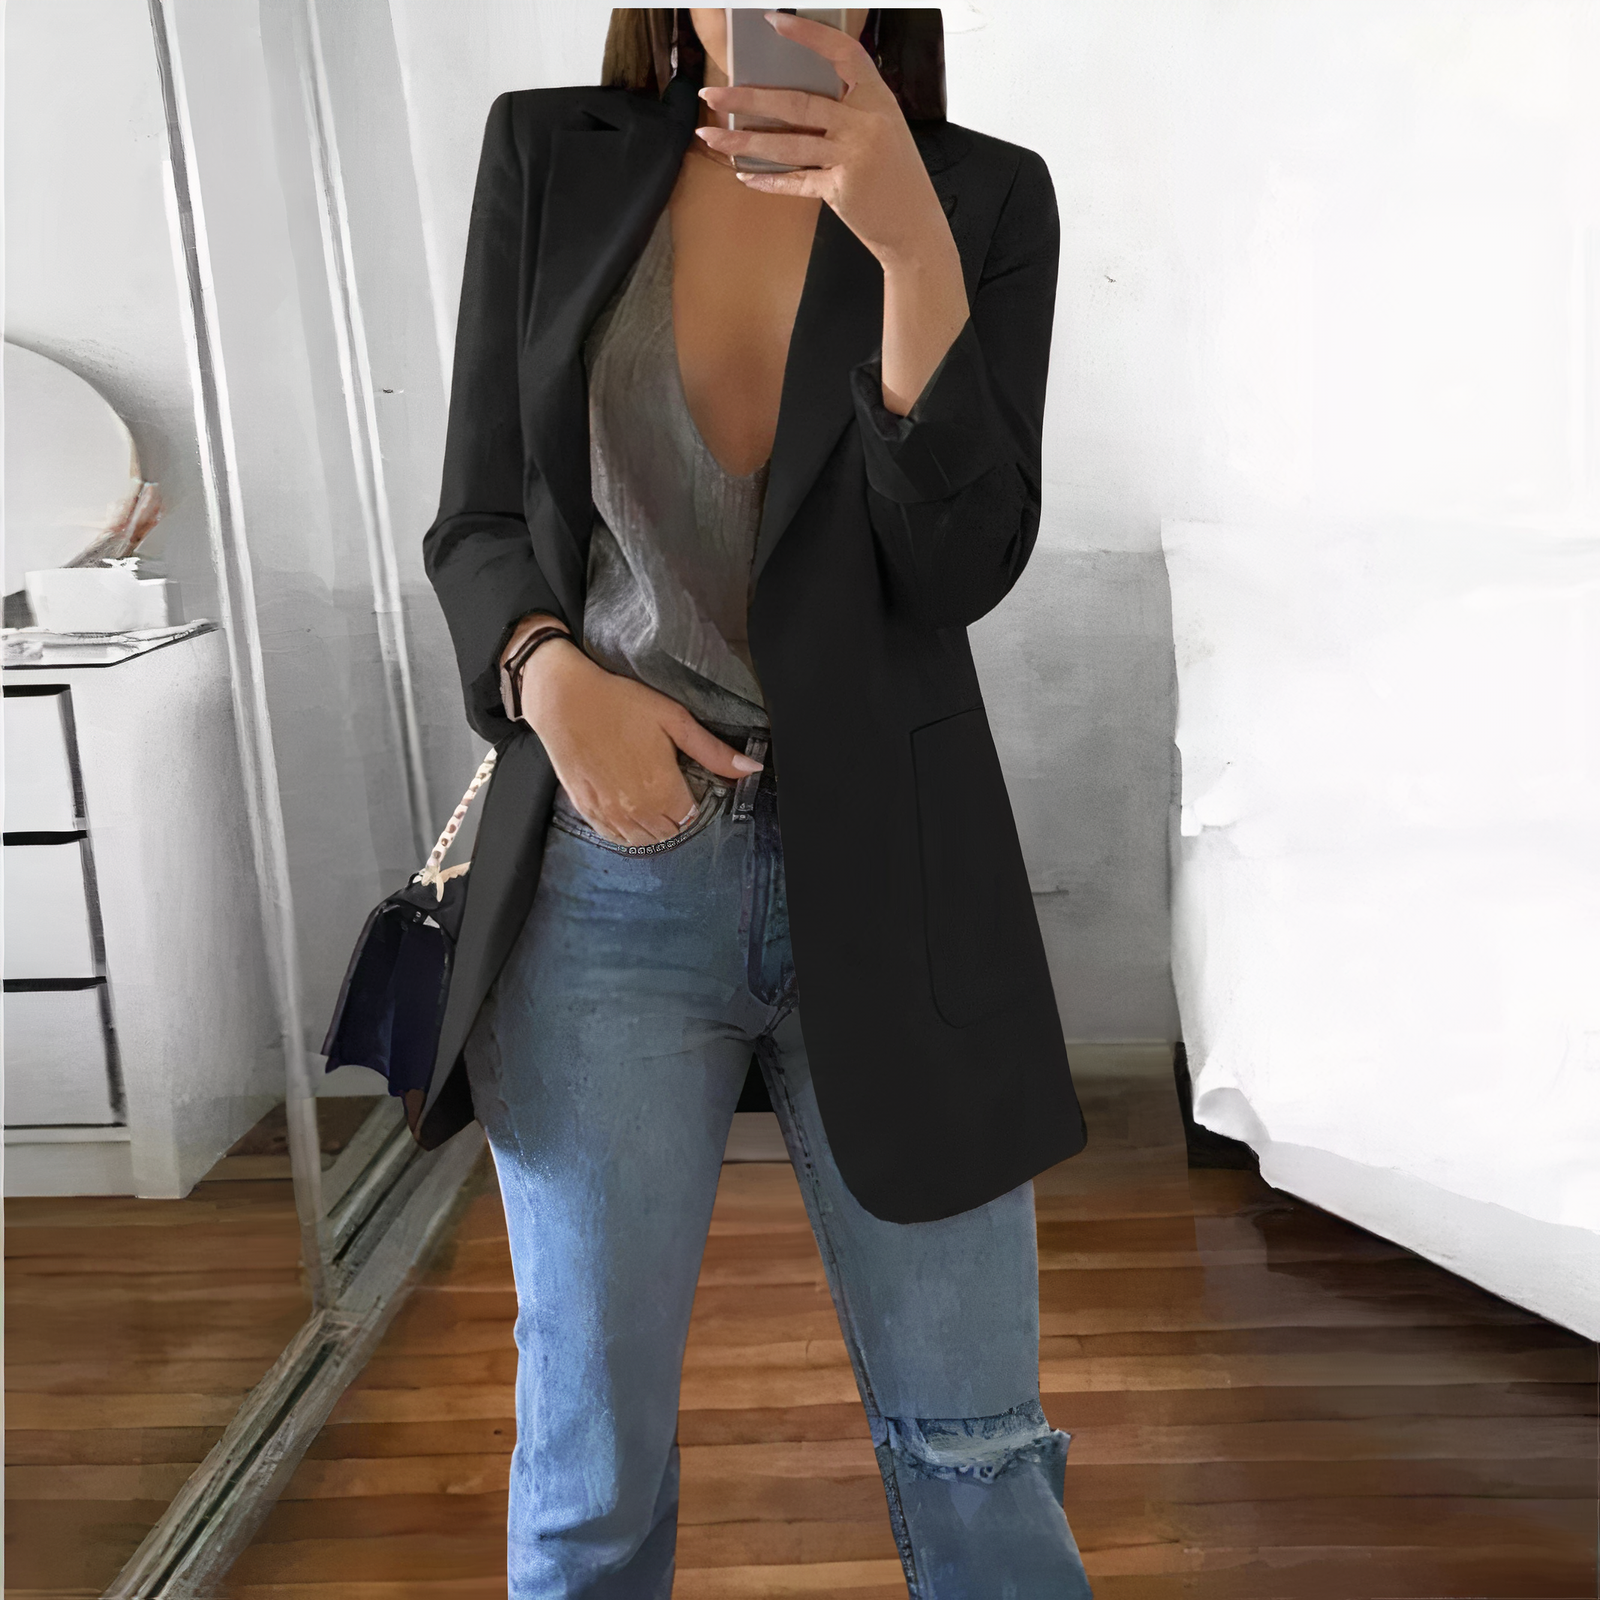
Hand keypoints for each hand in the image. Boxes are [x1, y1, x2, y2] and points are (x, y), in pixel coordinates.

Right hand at [516, 638, 761, 846]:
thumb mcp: (674, 720)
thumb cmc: (621, 703)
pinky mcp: (586, 810)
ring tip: (650, 798)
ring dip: (652, 826)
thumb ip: (713, 751)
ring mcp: (609, 814)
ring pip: (642, 839)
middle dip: (675, 815)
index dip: (692, 800)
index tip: (685, 782)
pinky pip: (614, 837)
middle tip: (668, 788)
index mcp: (663, 790)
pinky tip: (627, 809)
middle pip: (669, 832)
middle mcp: (637, 810)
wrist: (564, 700)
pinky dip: (625, 830)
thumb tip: (752, 770)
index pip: (690, 816)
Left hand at [694, 12, 968, 413]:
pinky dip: (769, 180)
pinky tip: (744, 176)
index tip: (774, 21)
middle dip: (748, 98)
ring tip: (711, 136)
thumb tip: (793, 100)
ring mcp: (852, 157)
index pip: (843, 54)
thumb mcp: (883, 130)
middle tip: (713, 93)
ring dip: (743, 140)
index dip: (809, 35)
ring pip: (787, 144)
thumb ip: (848, 111)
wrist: (916, 228)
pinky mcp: (839, 190)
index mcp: (878, 99)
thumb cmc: (897, 177)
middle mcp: (865, 123)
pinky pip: (795, 182)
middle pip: (797, 103)